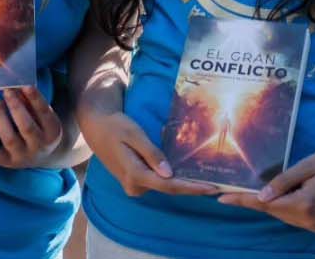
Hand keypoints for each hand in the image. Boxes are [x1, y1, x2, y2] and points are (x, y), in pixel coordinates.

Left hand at [0, 87, 62, 168]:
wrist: (43, 156)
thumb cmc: (41, 128)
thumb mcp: (44, 116)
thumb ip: (32, 103)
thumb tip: (17, 89)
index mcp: (52, 132)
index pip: (44, 113)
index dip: (35, 99)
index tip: (25, 86)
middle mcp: (39, 147)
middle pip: (26, 127)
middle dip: (15, 107)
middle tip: (7, 91)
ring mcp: (23, 157)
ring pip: (9, 139)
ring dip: (1, 118)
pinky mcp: (8, 162)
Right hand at [76, 103, 215, 197]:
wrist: (96, 126)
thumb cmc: (116, 126)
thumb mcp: (134, 134)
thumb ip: (151, 154)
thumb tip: (169, 174)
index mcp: (135, 174)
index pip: (169, 186)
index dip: (192, 188)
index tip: (212, 188)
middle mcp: (134, 186)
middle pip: (169, 189)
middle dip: (192, 187)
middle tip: (217, 184)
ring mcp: (133, 186)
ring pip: (164, 187)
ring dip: (184, 183)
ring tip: (207, 178)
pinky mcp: (135, 180)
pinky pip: (157, 182)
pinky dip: (173, 179)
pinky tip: (188, 174)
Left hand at [218, 141, 314, 233]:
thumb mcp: (307, 164)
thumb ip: (282, 182)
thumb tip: (260, 197)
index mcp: (305, 205)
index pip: (266, 205)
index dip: (242, 201)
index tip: (221, 199)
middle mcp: (311, 221)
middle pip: (274, 211)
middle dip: (257, 200)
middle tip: (234, 190)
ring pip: (284, 215)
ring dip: (273, 203)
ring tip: (261, 188)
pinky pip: (296, 217)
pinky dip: (286, 206)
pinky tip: (283, 194)